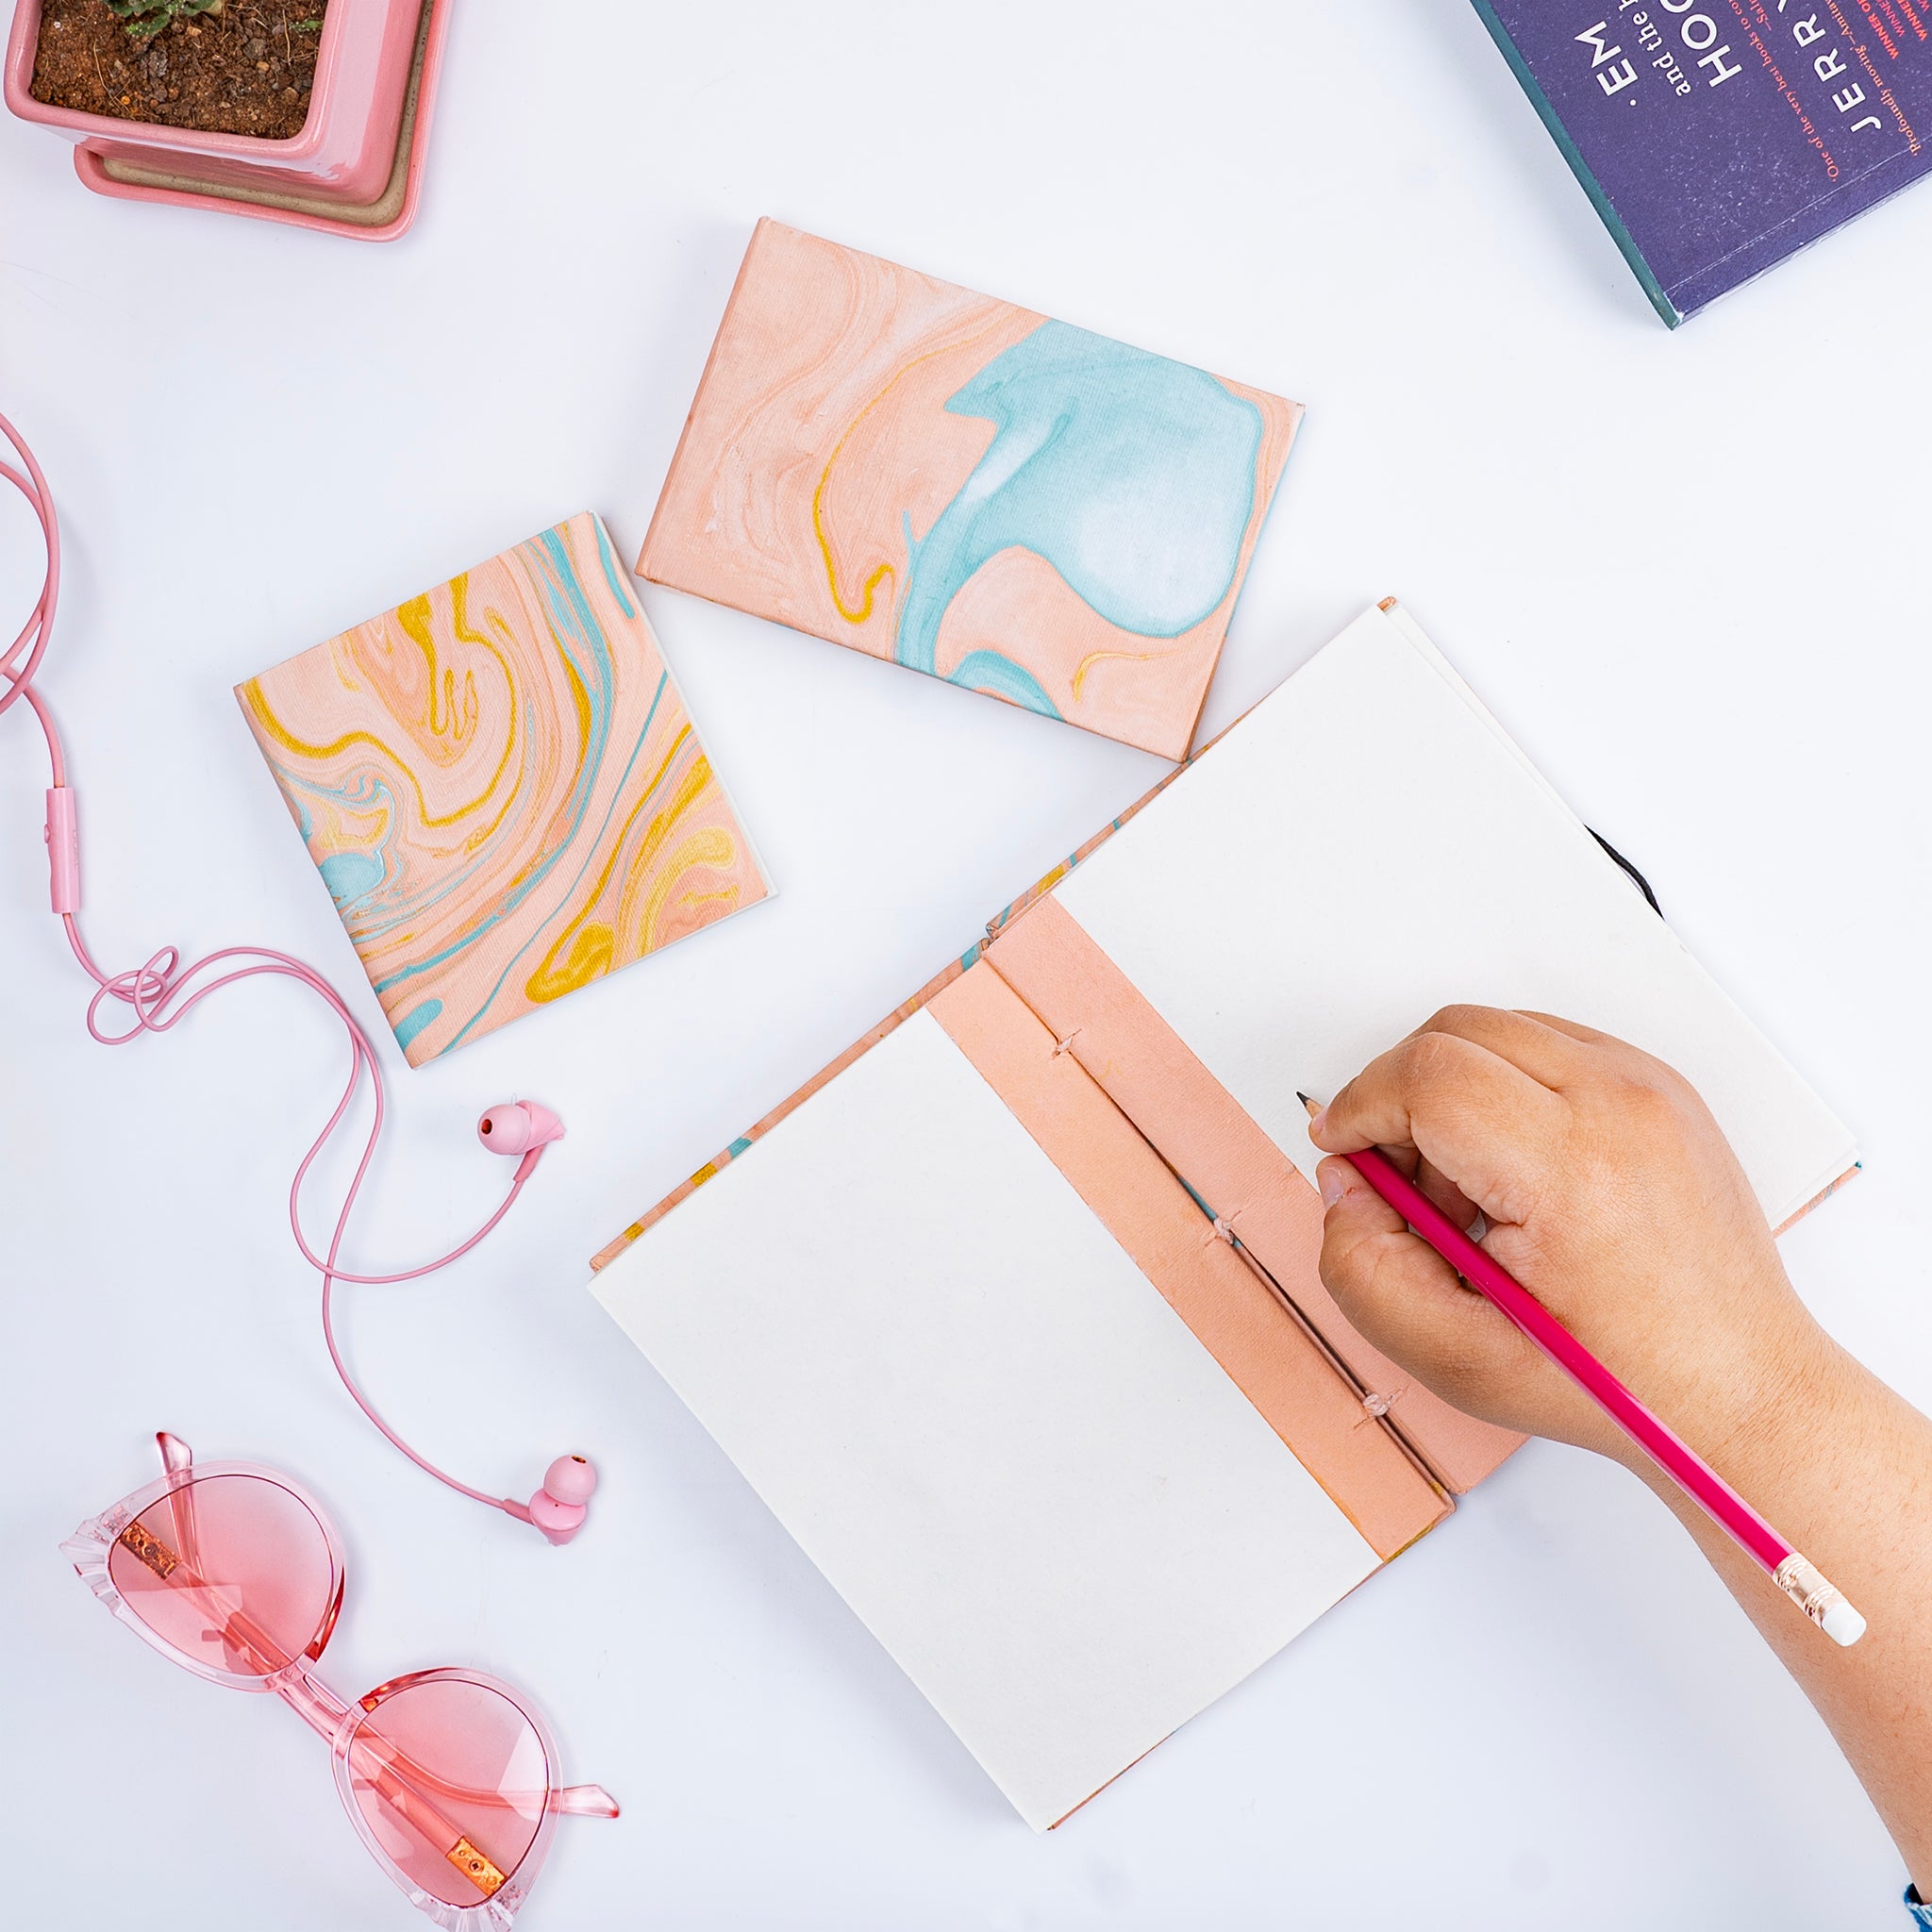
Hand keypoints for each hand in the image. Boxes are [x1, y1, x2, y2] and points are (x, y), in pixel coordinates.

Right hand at [1307, 1006, 1840, 1471]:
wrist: (1740, 1386)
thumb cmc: (1618, 1381)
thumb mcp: (1456, 1357)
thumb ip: (1364, 1268)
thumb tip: (1346, 1184)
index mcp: (1573, 1169)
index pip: (1428, 1075)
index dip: (1360, 1105)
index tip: (1342, 1151)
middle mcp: (1621, 1105)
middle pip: (1454, 1032)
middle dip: (1398, 1094)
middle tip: (1399, 1181)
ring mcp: (1650, 1086)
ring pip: (1497, 1028)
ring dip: (1450, 1090)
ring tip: (1465, 1187)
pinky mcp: (1661, 1086)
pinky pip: (1546, 1043)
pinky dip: (1502, 1087)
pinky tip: (1511, 1170)